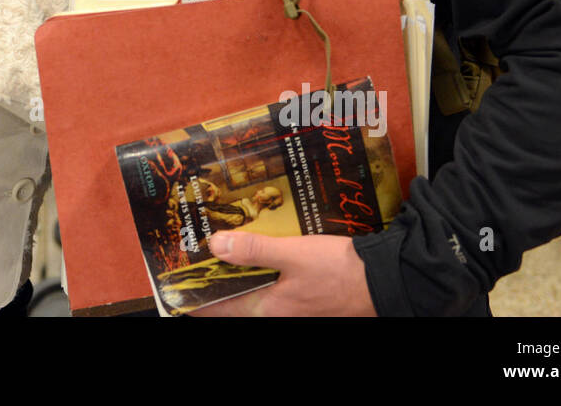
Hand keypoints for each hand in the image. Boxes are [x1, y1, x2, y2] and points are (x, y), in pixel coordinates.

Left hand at [190, 232, 376, 316]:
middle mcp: (277, 313)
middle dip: (215, 281)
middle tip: (195, 259)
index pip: (219, 308)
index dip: (195, 299)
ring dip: (238, 274)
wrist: (386, 281)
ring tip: (221, 250)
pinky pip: (273, 286)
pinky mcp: (306, 298)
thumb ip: (254, 251)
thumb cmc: (341, 272)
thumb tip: (215, 246)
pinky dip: (261, 270)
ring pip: (254, 292)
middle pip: (235, 300)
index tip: (174, 289)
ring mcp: (293, 307)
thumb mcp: (294, 255)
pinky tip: (260, 251)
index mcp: (268, 310)